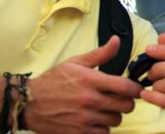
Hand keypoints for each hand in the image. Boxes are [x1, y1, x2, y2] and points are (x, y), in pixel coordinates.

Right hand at [23, 36, 143, 133]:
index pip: (126, 87)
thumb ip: (100, 54)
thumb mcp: (75, 62)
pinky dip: (103, 127)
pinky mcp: (79, 133)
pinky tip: (96, 120)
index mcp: (91, 81)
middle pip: (126, 106)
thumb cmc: (53, 81)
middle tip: (119, 98)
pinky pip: (104, 133)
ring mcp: (84, 119)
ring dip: (113, 115)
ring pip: (116, 120)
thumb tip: (117, 40)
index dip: (135, 88)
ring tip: (104, 108)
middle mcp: (90, 100)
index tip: (134, 88)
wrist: (29, 103)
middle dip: (126, 102)